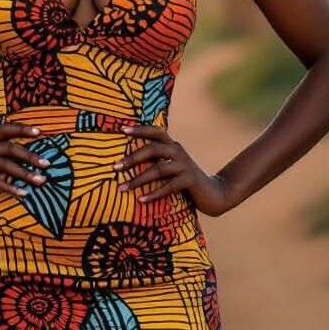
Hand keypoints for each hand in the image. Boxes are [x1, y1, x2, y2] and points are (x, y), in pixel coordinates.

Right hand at [0, 121, 50, 210]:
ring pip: (5, 164)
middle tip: (47, 163)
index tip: (40, 131)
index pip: (5, 129)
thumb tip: (24, 155)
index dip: (22, 128)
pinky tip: (22, 193)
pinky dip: (10, 187)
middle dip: (30, 156)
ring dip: (25, 173)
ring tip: (41, 181)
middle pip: (10, 147)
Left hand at [113, 124, 229, 216]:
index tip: (122, 130)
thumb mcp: (171, 167)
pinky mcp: (190, 180)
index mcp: (172, 146)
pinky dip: (153, 193)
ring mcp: (185, 165)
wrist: (213, 194)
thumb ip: (156, 161)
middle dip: (132, 158)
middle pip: (153, 149)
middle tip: (115, 167)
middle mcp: (178, 152)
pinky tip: (141, 200)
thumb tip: (127, 162)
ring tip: (122, 188)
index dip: (141, 129)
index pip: (156, 131)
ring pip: (158, 169)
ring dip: (138, 179)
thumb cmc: (184, 180)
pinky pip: (168, 186)